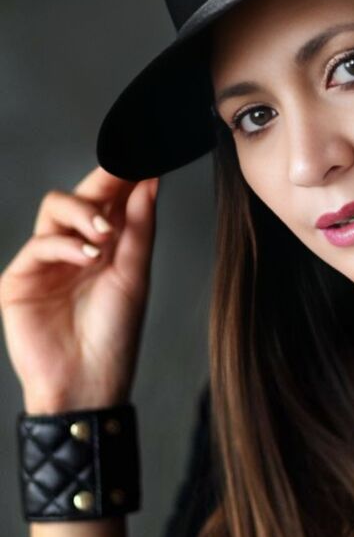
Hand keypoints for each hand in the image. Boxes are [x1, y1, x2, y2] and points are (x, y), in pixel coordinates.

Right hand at [0, 165, 158, 412]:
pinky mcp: (20, 280)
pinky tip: (89, 256)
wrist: (89, 382)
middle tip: (124, 172)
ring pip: (54, 209)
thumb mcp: (134, 275)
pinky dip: (66, 244)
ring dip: (83, 212)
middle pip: (80, 195)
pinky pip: (39, 244)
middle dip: (103, 181)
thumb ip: (138, 227)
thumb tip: (150, 181)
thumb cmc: (115, 334)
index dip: (122, 176)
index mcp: (104, 246)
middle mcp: (74, 249)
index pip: (109, 200)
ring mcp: (46, 263)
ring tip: (104, 236)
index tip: (143, 154)